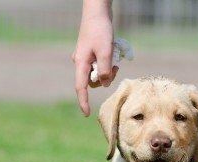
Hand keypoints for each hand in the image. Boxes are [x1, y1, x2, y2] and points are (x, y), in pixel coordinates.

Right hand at [72, 0, 116, 115]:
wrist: (98, 12)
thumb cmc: (100, 30)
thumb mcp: (105, 52)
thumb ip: (105, 70)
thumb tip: (104, 84)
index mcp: (80, 63)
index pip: (81, 87)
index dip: (83, 101)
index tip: (87, 113)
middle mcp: (81, 62)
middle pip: (94, 81)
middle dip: (106, 78)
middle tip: (116, 67)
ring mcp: (86, 58)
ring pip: (99, 73)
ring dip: (109, 70)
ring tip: (116, 58)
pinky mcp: (92, 53)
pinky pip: (100, 64)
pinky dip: (108, 63)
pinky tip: (113, 54)